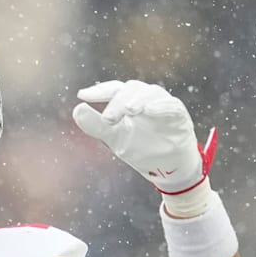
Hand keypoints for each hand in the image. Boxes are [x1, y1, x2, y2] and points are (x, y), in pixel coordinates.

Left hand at [72, 80, 211, 194]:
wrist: (165, 167)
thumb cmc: (140, 147)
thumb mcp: (114, 137)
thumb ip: (95, 125)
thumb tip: (77, 109)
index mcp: (128, 101)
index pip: (113, 89)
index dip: (99, 90)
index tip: (82, 95)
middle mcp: (146, 98)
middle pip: (131, 89)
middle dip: (118, 102)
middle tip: (108, 119)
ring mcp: (164, 104)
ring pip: (151, 93)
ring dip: (138, 100)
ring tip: (128, 111)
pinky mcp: (179, 115)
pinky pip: (171, 106)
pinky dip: (161, 106)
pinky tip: (149, 110)